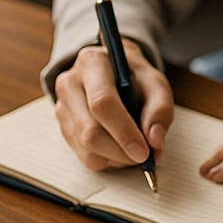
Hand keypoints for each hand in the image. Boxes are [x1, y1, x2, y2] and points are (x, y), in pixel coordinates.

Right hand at [53, 40, 174, 170]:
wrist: (113, 72)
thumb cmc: (135, 77)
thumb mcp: (155, 83)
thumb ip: (160, 109)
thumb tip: (154, 141)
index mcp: (92, 63)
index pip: (102, 103)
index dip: (124, 132)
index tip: (144, 152)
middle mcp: (70, 84)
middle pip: (90, 131)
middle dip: (121, 151)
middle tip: (144, 156)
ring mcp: (62, 107)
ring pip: (87, 148)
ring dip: (117, 157)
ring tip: (134, 147)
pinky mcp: (63, 127)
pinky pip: (85, 156)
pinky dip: (109, 159)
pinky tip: (119, 146)